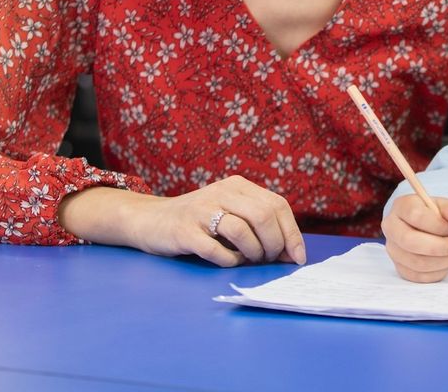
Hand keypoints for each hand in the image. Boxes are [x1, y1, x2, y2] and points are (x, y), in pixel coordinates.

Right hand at [58, 176, 305, 267]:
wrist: (151, 220)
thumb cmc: (199, 222)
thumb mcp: (231, 214)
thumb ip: (260, 226)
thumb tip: (292, 252)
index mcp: (239, 185)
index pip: (278, 205)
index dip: (292, 233)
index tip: (297, 258)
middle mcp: (223, 192)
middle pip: (263, 216)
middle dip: (274, 244)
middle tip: (268, 260)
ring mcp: (203, 210)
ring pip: (243, 230)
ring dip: (253, 253)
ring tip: (250, 261)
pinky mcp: (185, 231)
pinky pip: (216, 249)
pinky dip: (229, 260)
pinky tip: (229, 262)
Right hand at [381, 194, 447, 281]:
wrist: (435, 231)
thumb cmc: (440, 217)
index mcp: (402, 205)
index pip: (415, 215)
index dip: (437, 225)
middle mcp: (391, 227)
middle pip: (410, 241)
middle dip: (440, 247)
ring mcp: (393, 249)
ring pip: (415, 262)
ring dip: (441, 261)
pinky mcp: (399, 267)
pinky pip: (417, 276)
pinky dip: (437, 272)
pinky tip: (446, 263)